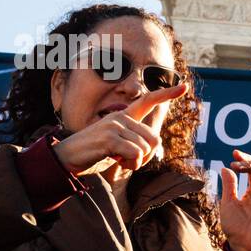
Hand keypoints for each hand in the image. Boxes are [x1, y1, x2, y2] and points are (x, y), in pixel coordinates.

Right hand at [53, 83, 186, 176]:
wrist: (66, 158)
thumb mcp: (118, 146)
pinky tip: (116, 161)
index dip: (167, 94)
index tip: (184, 86)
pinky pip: (135, 154)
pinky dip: (130, 164)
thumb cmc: (94, 153)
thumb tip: (155, 146)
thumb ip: (135, 142)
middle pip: (154, 139)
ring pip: (145, 149)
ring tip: (117, 158)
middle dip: (146, 156)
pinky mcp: (110, 137)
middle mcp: (121, 117)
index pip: (148, 101)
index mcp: (124, 117)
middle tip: (128, 159)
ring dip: (135, 162)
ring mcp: (115, 125)